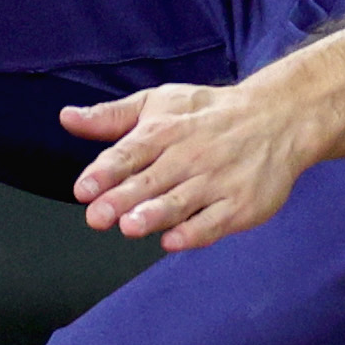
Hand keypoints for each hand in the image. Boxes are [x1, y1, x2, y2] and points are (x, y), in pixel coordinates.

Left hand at [62, 79, 314, 252]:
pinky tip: (173, 241)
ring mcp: (216, 181)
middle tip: (97, 216)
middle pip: (150, 181)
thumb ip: (111, 118)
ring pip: (180, 201)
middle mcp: (189, 155)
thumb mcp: (158, 104)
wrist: (278, 119)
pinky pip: (214, 221)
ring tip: (130, 227)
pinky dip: (194, 232)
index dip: (105, 172)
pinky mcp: (240, 204)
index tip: (83, 189)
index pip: (129, 153)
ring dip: (155, 214)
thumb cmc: (207, 114)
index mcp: (164, 130)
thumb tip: (66, 118)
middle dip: (121, 199)